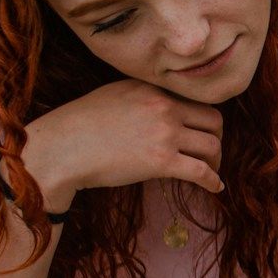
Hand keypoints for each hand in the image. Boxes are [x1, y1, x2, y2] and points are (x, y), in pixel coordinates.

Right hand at [21, 80, 224, 209]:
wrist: (61, 149)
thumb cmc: (80, 126)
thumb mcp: (115, 95)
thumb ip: (144, 97)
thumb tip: (166, 107)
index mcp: (152, 89)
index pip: (196, 101)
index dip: (205, 120)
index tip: (203, 133)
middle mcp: (163, 107)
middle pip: (214, 121)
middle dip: (217, 139)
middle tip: (211, 154)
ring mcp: (164, 134)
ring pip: (212, 146)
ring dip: (216, 162)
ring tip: (211, 172)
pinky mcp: (161, 162)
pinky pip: (202, 171)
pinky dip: (213, 181)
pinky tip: (216, 188)